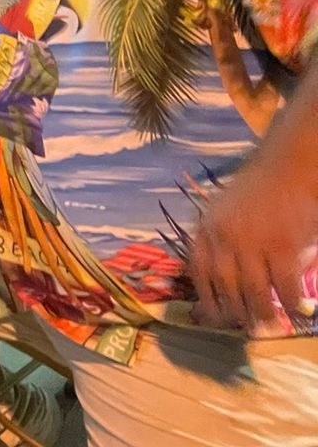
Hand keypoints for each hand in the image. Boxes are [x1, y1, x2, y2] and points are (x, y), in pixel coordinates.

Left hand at [190, 154, 317, 331]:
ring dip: (263, 313)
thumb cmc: (256, 191)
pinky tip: (297, 310)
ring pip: (254, 291)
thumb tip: (217, 278)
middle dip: (235, 312)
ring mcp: (253, 243)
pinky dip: (291, 302)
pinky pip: (285, 285)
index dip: (204, 296)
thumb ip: (218, 238)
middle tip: (246, 327)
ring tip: (270, 324)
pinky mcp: (283, 247)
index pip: (198, 270)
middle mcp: (225, 237)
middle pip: (226, 286)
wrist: (286, 168)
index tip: (212, 316)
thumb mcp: (223, 211)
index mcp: (208, 228)